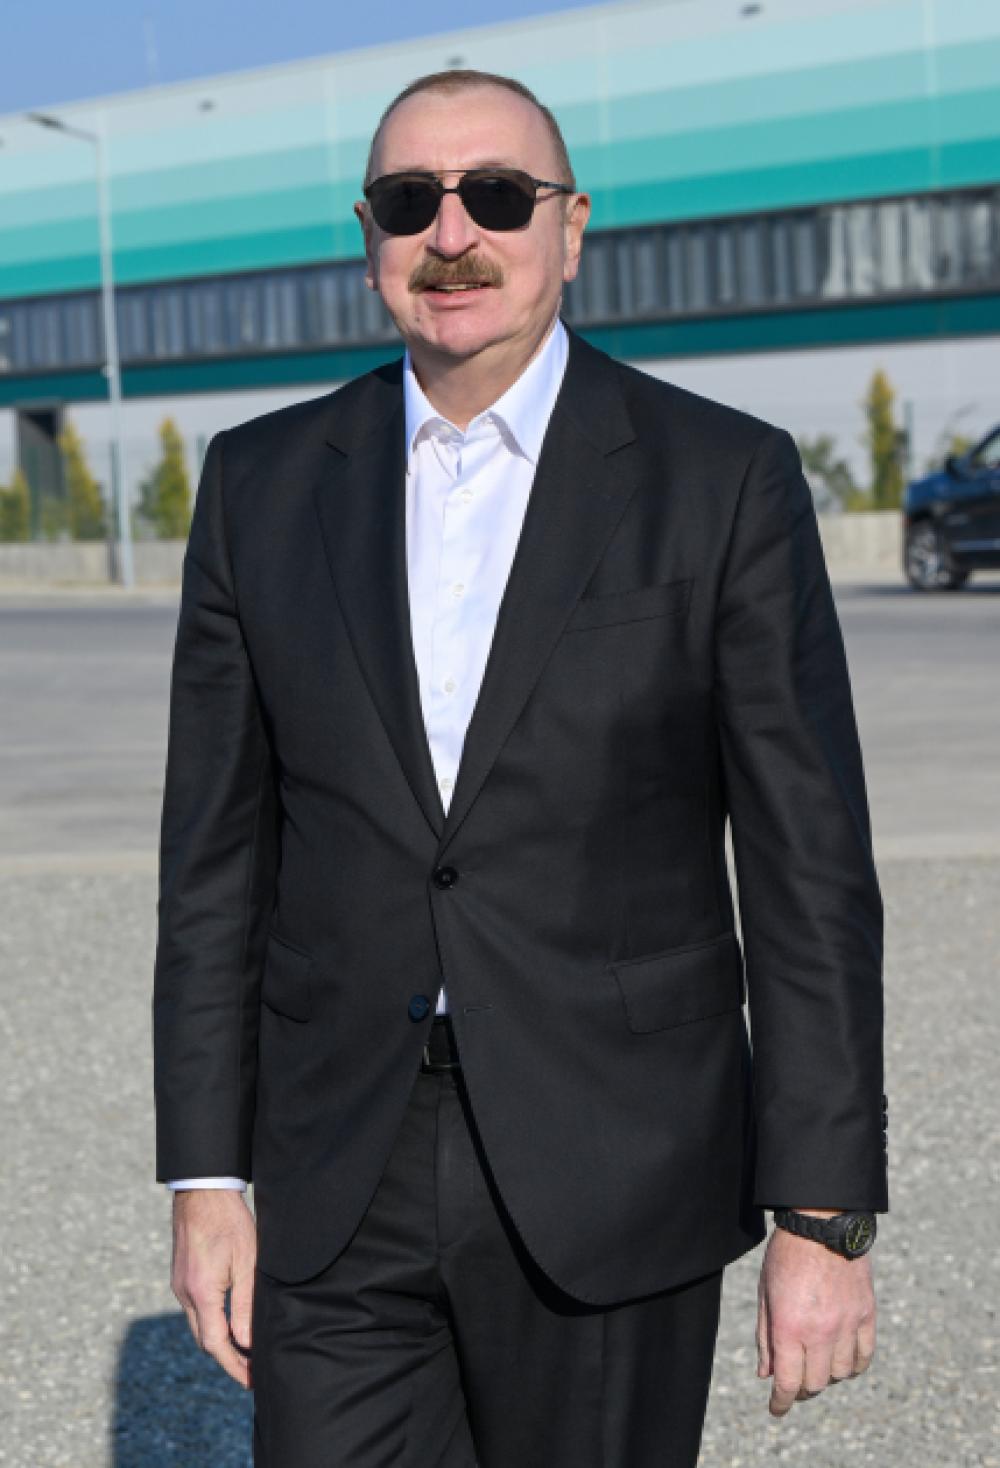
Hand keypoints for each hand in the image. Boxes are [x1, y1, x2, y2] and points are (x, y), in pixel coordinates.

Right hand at [171, 1189, 256, 1388]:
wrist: (202, 1191)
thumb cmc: (229, 1222)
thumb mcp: (247, 1261)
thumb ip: (246, 1304)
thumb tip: (247, 1343)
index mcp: (202, 1292)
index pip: (216, 1344)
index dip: (234, 1365)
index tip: (251, 1379)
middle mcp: (185, 1293)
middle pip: (204, 1340)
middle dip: (227, 1359)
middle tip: (251, 1371)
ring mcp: (180, 1285)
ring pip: (198, 1326)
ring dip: (218, 1341)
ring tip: (243, 1350)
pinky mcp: (181, 1277)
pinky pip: (195, 1309)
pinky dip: (211, 1322)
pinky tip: (228, 1321)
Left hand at [756, 1209, 876, 1417]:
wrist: (822, 1223)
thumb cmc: (786, 1255)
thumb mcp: (765, 1293)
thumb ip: (765, 1336)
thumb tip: (766, 1374)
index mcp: (790, 1326)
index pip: (787, 1382)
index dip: (780, 1402)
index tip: (776, 1409)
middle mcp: (820, 1331)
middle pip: (815, 1384)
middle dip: (800, 1389)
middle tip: (793, 1383)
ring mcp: (847, 1324)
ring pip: (841, 1374)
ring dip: (827, 1377)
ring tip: (816, 1365)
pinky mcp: (866, 1314)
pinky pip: (864, 1356)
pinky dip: (854, 1365)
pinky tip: (842, 1360)